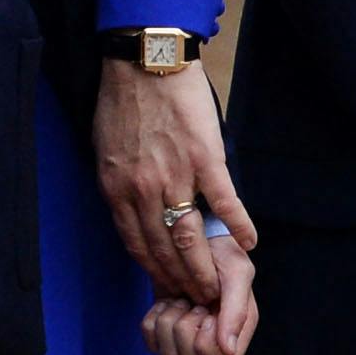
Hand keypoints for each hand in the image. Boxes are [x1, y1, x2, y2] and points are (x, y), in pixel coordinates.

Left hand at [94, 59, 256, 305]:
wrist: (145, 59)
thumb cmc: (123, 99)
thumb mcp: (106, 150)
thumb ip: (120, 183)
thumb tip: (132, 208)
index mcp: (118, 190)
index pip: (137, 246)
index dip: (154, 270)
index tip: (167, 285)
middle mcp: (144, 192)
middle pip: (164, 250)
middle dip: (181, 278)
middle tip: (197, 295)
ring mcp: (176, 176)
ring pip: (190, 236)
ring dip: (206, 265)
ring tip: (218, 283)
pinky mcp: (205, 158)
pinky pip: (224, 201)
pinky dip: (238, 225)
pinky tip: (249, 241)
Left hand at [141, 235, 257, 354]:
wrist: (196, 235)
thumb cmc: (222, 252)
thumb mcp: (238, 273)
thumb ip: (237, 311)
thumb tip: (229, 351)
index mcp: (234, 334)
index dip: (205, 336)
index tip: (208, 312)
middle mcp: (211, 342)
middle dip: (185, 324)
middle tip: (195, 302)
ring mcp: (185, 340)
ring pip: (164, 348)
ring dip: (171, 315)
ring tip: (184, 298)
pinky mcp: (163, 331)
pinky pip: (149, 333)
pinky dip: (156, 312)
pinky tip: (170, 300)